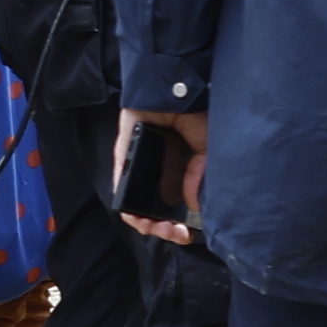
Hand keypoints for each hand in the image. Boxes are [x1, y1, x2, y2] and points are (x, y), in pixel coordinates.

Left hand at [119, 107, 205, 243]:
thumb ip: (200, 175)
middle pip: (154, 212)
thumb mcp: (205, 149)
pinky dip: (125, 204)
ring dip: (144, 223)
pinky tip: (135, 214)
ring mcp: (139, 169)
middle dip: (163, 230)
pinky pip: (120, 186)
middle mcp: (157, 175)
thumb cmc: (191, 116)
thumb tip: (195, 206)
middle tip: (174, 233)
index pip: (176, 209)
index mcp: (178, 174)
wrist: (172, 92)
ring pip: (134, 205)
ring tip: (155, 227)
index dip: (181, 226)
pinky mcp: (123, 160)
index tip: (188, 234)